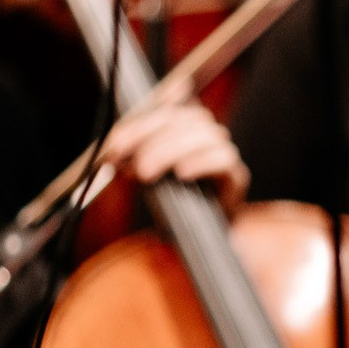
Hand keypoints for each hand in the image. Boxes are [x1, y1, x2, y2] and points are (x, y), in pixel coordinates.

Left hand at [99, 101, 247, 206]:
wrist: (200, 234)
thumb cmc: (172, 200)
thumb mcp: (146, 173)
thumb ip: (132, 158)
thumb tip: (112, 151)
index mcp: (186, 125)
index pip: (165, 113)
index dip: (138, 126)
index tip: (115, 146)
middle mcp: (208, 133)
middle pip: (184, 119)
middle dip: (152, 140)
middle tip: (131, 164)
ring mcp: (224, 153)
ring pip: (204, 136)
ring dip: (171, 151)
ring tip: (148, 173)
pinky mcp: (236, 176)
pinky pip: (224, 160)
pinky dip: (202, 163)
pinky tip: (182, 173)